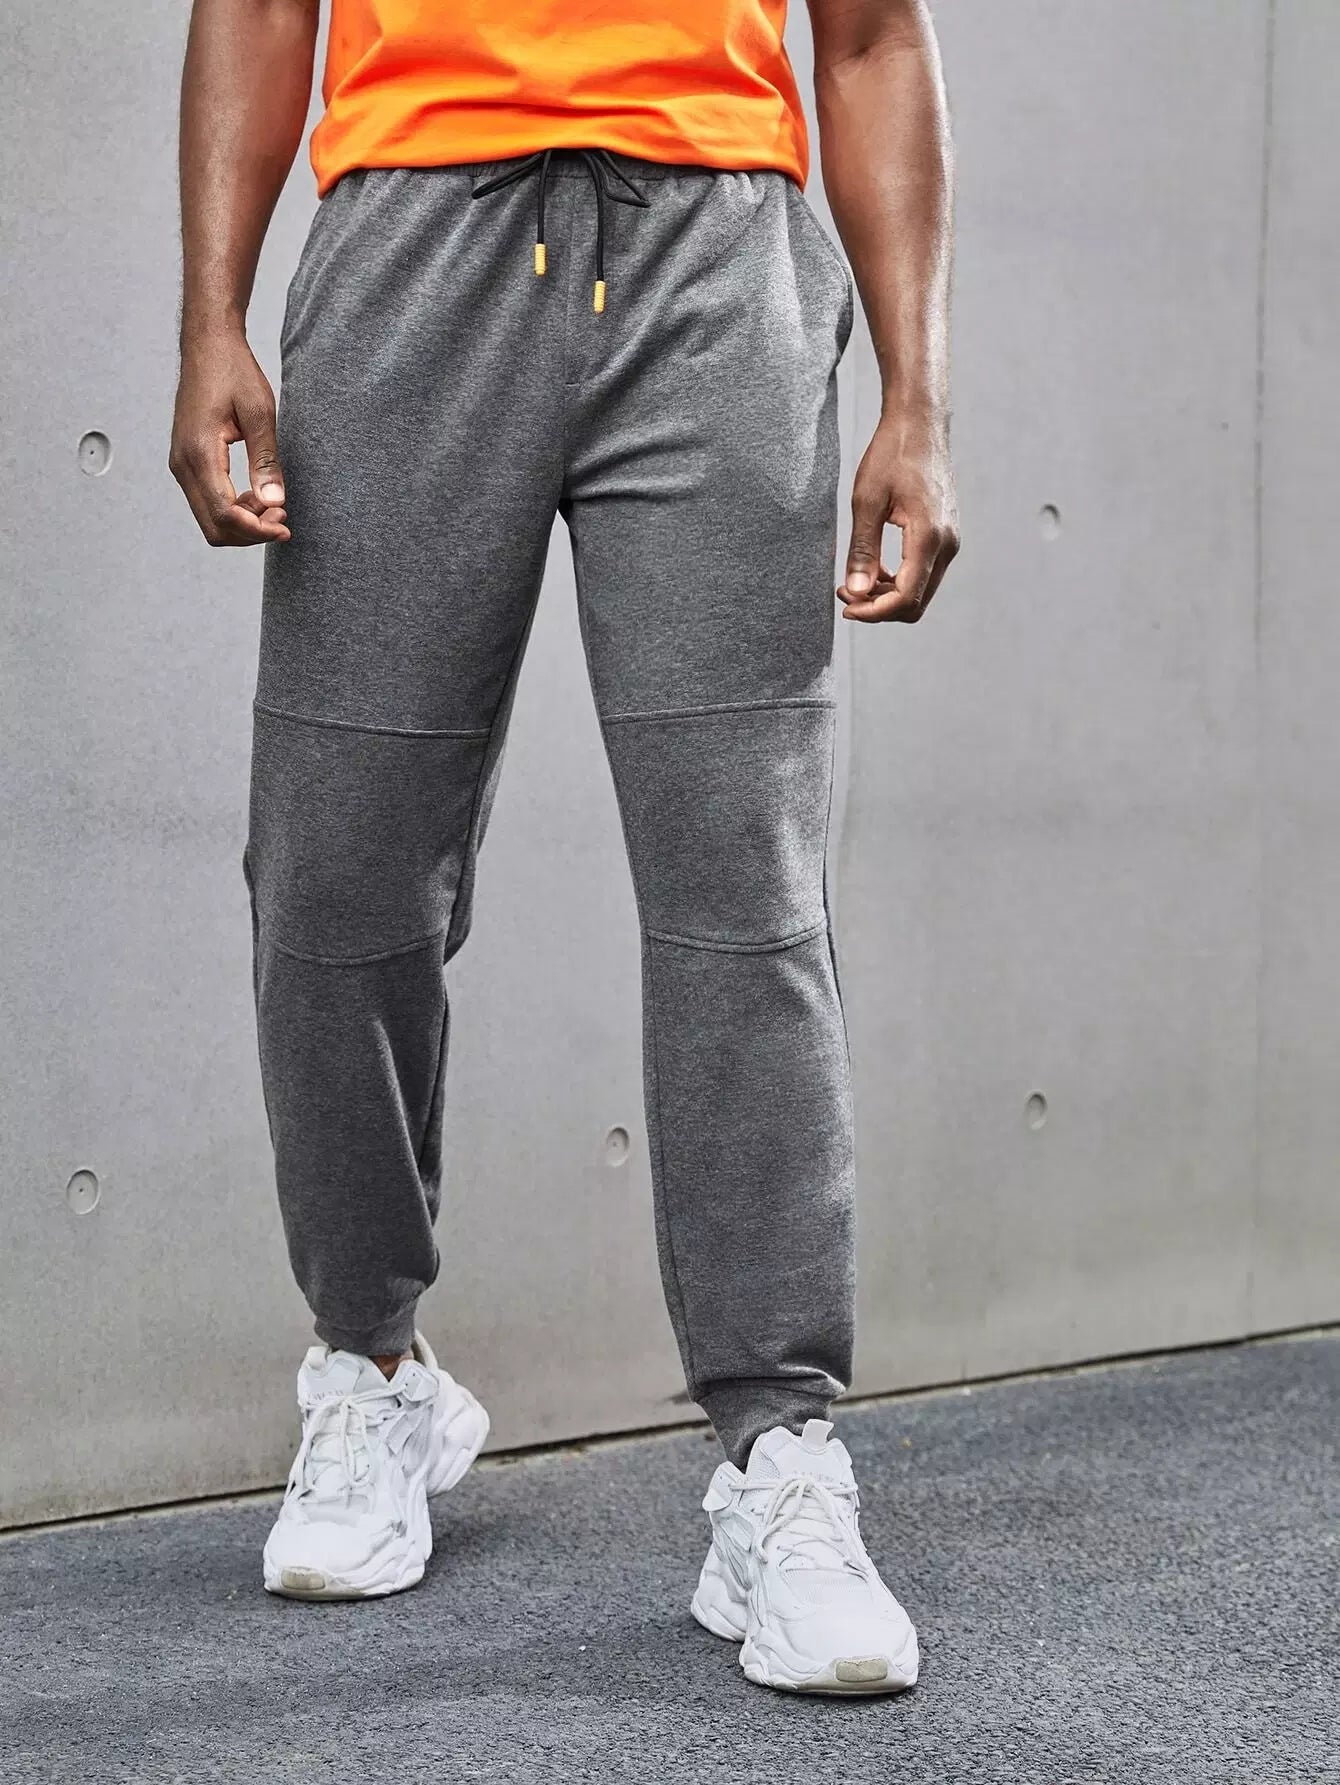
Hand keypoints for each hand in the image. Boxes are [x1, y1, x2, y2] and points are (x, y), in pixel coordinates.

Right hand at [169, 327, 289, 546]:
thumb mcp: (260, 413)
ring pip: (209, 519)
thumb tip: (275, 502)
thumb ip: (266, 460)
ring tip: (273, 505)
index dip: (257, 530)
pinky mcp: (186, 462)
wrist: (207, 345)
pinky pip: (207, 502)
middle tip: (282, 517)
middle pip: (214, 527)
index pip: (225, 514)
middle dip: (251, 532)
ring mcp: (181, 464)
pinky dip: (233, 510)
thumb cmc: (232, 371)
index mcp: (200, 453)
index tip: (285, 527)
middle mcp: (183, 464)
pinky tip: (256, 495)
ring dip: (243, 523)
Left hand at [838, 418, 958, 621]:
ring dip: (887, 596)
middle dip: (879, 607)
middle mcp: (947, 544)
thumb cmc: (892, 455)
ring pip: (920, 591)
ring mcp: (949, 541)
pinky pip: (923, 574)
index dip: (874, 612)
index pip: (906, 597)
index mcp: (929, 536)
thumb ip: (862, 550)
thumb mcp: (866, 501)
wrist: (920, 425)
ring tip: (853, 582)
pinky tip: (873, 570)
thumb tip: (856, 591)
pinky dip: (898, 581)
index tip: (846, 606)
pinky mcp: (945, 537)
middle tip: (845, 593)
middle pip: (916, 603)